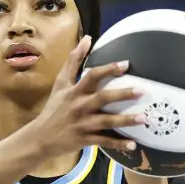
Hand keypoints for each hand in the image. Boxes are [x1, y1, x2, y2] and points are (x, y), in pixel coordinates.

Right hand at [25, 35, 144, 156]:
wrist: (40, 137)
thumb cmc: (54, 108)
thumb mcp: (60, 83)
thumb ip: (73, 61)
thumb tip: (87, 38)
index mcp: (74, 91)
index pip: (92, 77)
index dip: (108, 69)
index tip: (125, 64)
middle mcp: (79, 106)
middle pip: (103, 98)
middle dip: (123, 95)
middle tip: (142, 91)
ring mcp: (83, 124)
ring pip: (107, 121)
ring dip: (125, 120)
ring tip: (144, 118)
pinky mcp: (85, 140)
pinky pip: (104, 142)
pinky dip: (118, 144)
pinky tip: (133, 144)